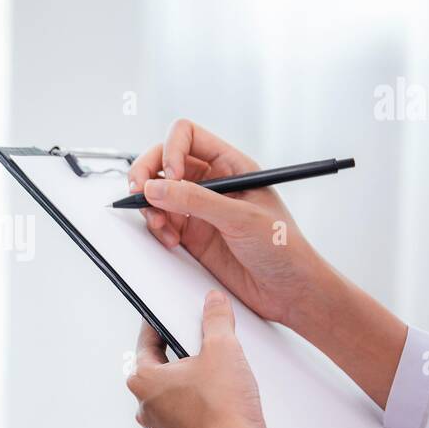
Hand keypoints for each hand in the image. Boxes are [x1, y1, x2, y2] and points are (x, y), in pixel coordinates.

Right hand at [127, 119, 327, 330]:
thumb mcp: (241, 218)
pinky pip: (161, 221)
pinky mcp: (191, 235)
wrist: (289, 290)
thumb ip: (196, 201)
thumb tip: (157, 187)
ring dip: (150, 206)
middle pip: (164, 160)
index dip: (171, 150)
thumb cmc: (283, 248)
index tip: (171, 176)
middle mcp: (212, 183)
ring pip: (157, 192)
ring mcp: (199, 209)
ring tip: (160, 224)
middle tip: (139, 192)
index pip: (188, 136)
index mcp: (231, 166)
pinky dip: (157, 228)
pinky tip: (170, 240)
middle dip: (147, 174)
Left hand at [127, 290, 299, 427]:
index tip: (167, 314)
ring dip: (194, 382)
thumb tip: (213, 303)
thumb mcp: (224, 351)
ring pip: (176, 394)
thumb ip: (217, 321)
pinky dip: (203, 405)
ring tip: (220, 372)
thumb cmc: (223, 413)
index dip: (160, 323)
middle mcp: (147, 407)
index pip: (147, 342)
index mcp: (143, 381)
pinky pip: (189, 415)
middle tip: (202, 340)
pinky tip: (225, 400)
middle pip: (162, 368)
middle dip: (182, 353)